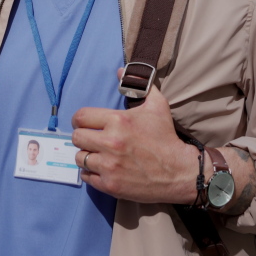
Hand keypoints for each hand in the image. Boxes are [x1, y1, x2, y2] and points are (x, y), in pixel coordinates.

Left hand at [72, 75, 200, 203]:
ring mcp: (109, 166)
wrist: (179, 171)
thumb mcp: (157, 106)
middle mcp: (110, 143)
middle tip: (92, 139)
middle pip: (76, 137)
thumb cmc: (166, 137)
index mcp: (118, 121)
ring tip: (97, 154)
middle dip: (82, 137)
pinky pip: (85, 176)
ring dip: (86, 155)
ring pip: (79, 158)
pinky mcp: (110, 184)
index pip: (81, 117)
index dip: (79, 120)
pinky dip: (90, 173)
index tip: (84, 124)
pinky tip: (101, 168)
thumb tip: (120, 71)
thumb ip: (140, 85)